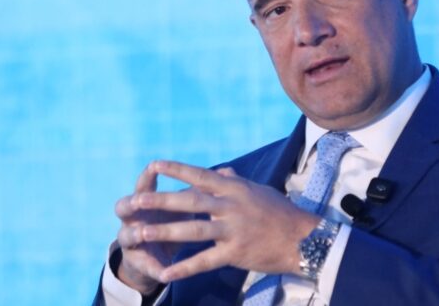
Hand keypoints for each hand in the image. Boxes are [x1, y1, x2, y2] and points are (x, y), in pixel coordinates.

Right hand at [114, 161, 191, 293]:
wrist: (156, 258)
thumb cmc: (170, 223)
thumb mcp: (179, 209)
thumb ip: (192, 193)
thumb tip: (217, 173)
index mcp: (144, 202)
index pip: (142, 185)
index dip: (147, 176)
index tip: (154, 165)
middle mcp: (132, 219)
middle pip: (122, 207)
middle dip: (130, 203)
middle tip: (138, 200)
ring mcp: (131, 242)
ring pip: (126, 236)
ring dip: (135, 234)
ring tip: (143, 233)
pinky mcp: (139, 263)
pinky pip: (145, 266)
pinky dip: (154, 269)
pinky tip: (164, 274)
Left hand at [127, 160, 320, 282]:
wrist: (304, 239)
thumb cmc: (281, 212)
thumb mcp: (258, 191)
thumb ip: (236, 182)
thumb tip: (222, 171)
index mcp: (235, 189)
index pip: (200, 176)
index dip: (176, 170)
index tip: (154, 165)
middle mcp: (231, 206)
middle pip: (190, 202)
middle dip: (159, 201)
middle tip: (133, 202)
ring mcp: (233, 229)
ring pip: (192, 230)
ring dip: (164, 232)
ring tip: (140, 234)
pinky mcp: (236, 252)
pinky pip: (205, 261)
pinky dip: (184, 268)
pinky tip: (165, 274)